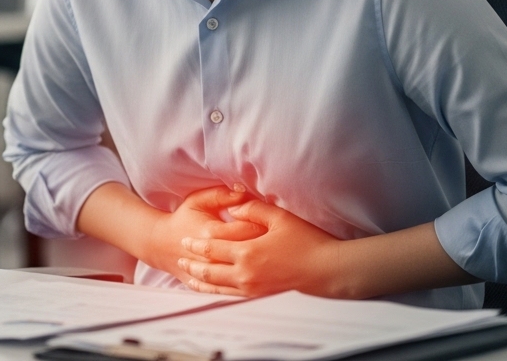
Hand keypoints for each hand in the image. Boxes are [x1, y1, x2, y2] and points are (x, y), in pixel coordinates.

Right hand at [141, 186, 262, 279]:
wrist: (160, 244)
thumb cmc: (183, 219)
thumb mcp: (198, 200)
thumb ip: (221, 195)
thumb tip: (243, 191)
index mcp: (211, 231)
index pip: (247, 228)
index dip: (263, 224)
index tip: (272, 221)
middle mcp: (211, 255)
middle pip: (248, 251)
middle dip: (265, 245)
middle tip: (276, 240)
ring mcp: (210, 274)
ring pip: (242, 272)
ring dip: (257, 265)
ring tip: (267, 258)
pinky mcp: (208, 286)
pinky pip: (231, 288)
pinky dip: (244, 283)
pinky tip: (254, 276)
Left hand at [176, 198, 342, 297]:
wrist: (327, 270)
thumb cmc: (306, 241)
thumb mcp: (280, 218)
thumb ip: (253, 210)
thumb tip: (234, 208)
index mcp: (247, 252)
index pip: (213, 248)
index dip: (196, 245)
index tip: (185, 240)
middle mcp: (246, 274)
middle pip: (210, 270)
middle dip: (192, 265)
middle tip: (179, 260)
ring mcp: (252, 289)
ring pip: (218, 287)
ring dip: (200, 282)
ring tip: (188, 277)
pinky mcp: (261, 297)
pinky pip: (231, 297)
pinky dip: (216, 293)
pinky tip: (211, 290)